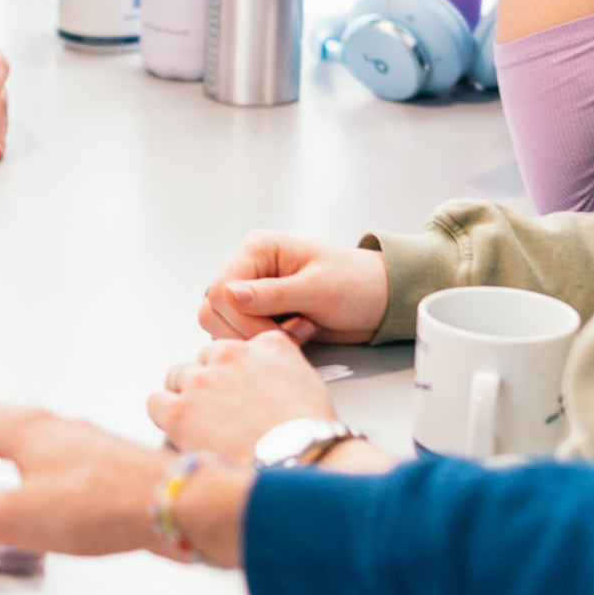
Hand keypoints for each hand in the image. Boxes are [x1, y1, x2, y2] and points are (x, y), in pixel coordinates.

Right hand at [0, 399, 248, 566]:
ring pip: (23, 436)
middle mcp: (50, 428)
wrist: (173, 505)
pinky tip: (34, 487)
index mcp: (22, 430)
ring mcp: (78, 445)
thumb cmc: (103, 503)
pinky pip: (49, 456)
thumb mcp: (15, 516)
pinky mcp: (101, 467)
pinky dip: (24, 463)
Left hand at [151, 334, 338, 461]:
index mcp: (267, 346)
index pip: (238, 346)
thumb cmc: (308, 438)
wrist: (297, 467)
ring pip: (179, 377)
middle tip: (223, 412)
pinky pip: (156, 402)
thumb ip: (281, 372)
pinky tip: (182, 431)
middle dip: (212, 382)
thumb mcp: (309, 388)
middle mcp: (231, 355)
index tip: (238, 387)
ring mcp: (202, 381)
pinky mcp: (178, 410)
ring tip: (204, 424)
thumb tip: (267, 381)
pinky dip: (165, 415)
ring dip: (188, 397)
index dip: (237, 370)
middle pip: (206, 359)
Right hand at [199, 231, 389, 344]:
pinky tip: (295, 337)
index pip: (220, 290)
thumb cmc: (357, 283)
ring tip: (297, 333)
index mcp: (257, 249)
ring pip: (222, 327)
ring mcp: (251, 293)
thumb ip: (273, 293)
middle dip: (249, 332)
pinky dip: (263, 345)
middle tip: (291, 335)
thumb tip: (228, 295)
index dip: (242, 319)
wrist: (380, 300)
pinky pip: (240, 336)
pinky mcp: (259, 315)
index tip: (278, 333)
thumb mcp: (318, 288)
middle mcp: (248, 269)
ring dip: (257, 340)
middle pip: (213, 311)